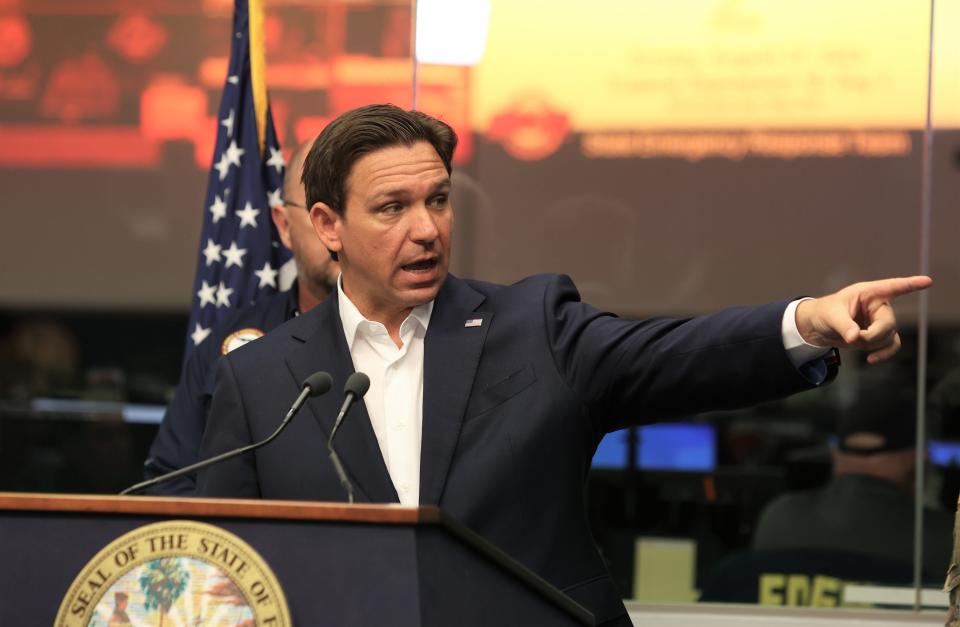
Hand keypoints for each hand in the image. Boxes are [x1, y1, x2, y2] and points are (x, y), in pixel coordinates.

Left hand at [795, 276, 931, 363]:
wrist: (818, 327)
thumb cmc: (824, 313)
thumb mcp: (831, 316)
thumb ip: (844, 325)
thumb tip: (855, 338)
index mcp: (868, 293)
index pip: (892, 287)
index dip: (910, 284)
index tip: (927, 281)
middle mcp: (878, 305)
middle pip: (889, 323)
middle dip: (872, 335)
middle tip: (853, 337)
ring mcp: (880, 321)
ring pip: (888, 336)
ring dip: (871, 344)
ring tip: (851, 339)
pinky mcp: (879, 335)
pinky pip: (890, 345)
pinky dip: (883, 353)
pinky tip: (871, 359)